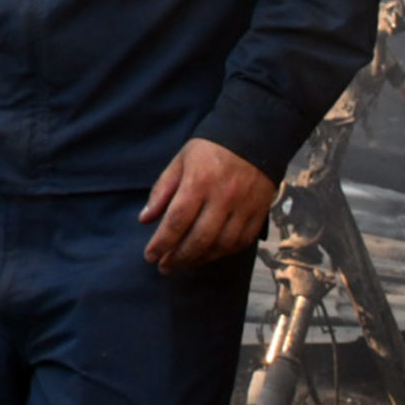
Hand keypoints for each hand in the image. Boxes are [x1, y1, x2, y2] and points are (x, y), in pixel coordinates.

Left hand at [140, 139, 276, 274]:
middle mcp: (223, 197)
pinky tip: (207, 256)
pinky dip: (223, 254)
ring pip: (221, 245)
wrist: (254, 138)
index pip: (177, 220)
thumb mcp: (179, 162)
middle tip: (164, 267)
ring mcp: (244, 207)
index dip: (162, 242)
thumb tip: (145, 219)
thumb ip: (162, 191)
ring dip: (200, 259)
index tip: (150, 256)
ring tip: (183, 264)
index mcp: (199, 182)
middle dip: (178, 257)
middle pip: (199, 238)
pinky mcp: (259, 214)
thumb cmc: (209, 150)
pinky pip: (241, 242)